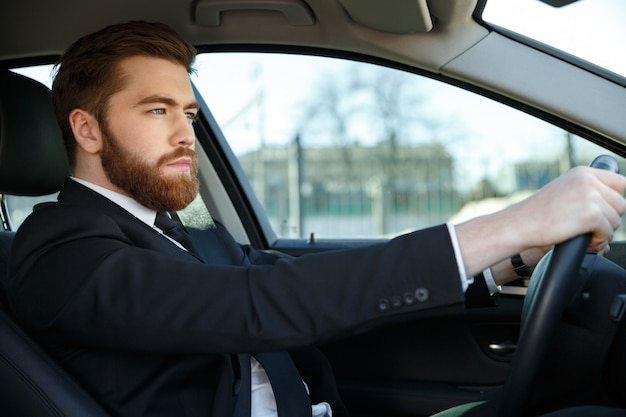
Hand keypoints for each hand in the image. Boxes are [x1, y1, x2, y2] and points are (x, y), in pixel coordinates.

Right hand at [455, 166, 625, 277]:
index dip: (615, 199)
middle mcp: (588, 180)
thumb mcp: (563, 190)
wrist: (520, 224)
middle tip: (589, 228)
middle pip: (620, 203)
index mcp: (582, 172)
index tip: (605, 211)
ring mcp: (591, 196)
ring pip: (616, 220)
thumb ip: (586, 190)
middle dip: (608, 219)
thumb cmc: (536, 213)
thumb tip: (610, 200)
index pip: (619, 182)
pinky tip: (584, 240)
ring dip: (603, 232)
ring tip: (583, 235)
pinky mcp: (591, 215)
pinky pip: (608, 232)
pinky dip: (598, 240)